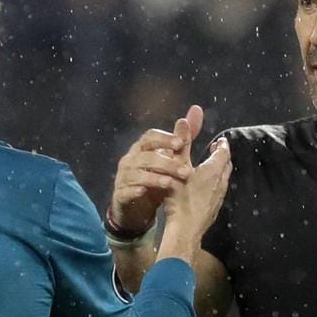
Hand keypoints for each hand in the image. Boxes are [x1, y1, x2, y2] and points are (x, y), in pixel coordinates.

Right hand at [110, 105, 203, 233]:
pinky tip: (144, 192)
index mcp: (142, 149)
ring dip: (153, 178)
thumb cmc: (153, 177)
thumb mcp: (170, 158)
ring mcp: (123, 177)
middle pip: (146, 156)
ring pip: (135, 174)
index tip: (180, 144)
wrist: (134, 205)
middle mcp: (130, 160)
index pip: (149, 137)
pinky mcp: (120, 195)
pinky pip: (125, 191)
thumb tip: (196, 110)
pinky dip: (134, 190)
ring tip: (169, 183)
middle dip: (166, 163)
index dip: (163, 139)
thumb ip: (183, 137)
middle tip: (186, 172)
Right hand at [161, 137, 231, 243]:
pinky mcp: (215, 208)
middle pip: (226, 165)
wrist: (185, 229)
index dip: (222, 145)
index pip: (224, 152)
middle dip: (222, 156)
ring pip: (223, 179)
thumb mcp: (178, 166)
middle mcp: (221, 182)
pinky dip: (215, 183)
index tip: (218, 141)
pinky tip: (204, 187)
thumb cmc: (180, 196)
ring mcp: (219, 197)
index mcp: (214, 170)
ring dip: (219, 170)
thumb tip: (184, 120)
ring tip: (210, 166)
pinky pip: (218, 191)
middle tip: (215, 150)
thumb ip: (182, 143)